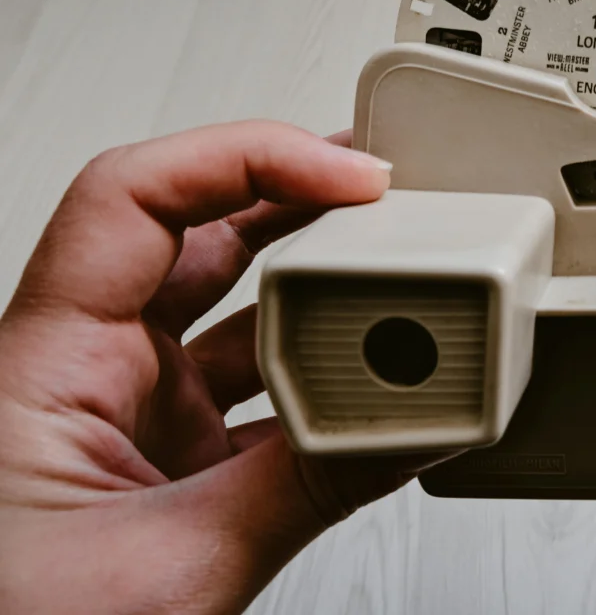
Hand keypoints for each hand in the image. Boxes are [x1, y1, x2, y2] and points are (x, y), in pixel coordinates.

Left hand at [0, 121, 457, 613]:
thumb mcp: (173, 566)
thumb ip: (309, 486)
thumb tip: (419, 421)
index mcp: (47, 366)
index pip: (134, 198)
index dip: (246, 157)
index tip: (347, 176)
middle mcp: (88, 371)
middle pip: (198, 231)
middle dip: (297, 198)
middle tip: (386, 193)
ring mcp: (133, 412)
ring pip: (235, 309)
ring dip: (317, 290)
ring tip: (395, 275)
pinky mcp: (170, 455)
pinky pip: (259, 387)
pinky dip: (323, 377)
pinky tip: (376, 383)